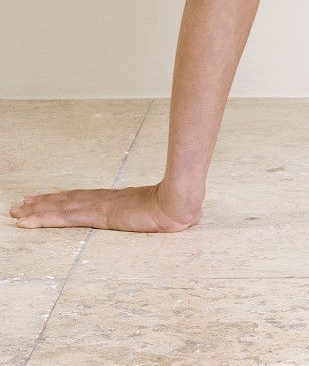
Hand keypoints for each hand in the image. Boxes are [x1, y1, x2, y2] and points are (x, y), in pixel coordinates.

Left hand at [9, 182, 199, 232]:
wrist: (178, 202)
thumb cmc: (176, 207)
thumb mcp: (163, 213)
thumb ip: (158, 215)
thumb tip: (173, 219)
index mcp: (116, 201)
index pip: (83, 199)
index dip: (63, 199)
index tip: (46, 199)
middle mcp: (103, 200)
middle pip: (66, 200)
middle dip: (42, 203)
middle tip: (20, 203)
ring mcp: (99, 206)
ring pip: (60, 207)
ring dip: (36, 210)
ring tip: (17, 211)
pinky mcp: (96, 215)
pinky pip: (63, 218)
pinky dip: (41, 218)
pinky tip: (27, 221)